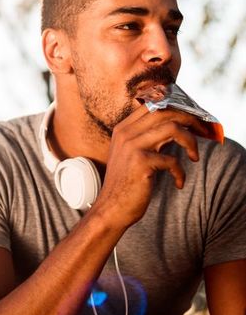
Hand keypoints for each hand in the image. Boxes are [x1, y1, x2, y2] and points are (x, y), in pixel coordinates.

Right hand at [90, 105, 206, 227]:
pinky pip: (172, 160)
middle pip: (165, 112)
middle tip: (202, 133)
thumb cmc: (125, 184)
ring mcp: (132, 146)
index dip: (176, 109)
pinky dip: (180, 172)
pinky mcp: (141, 162)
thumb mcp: (130, 154)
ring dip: (191, 142)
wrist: (111, 208)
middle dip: (190, 120)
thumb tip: (175, 125)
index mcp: (122, 129)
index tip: (191, 120)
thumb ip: (145, 137)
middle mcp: (125, 133)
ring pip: (172, 128)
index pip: (153, 105)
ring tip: (194, 156)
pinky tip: (178, 183)